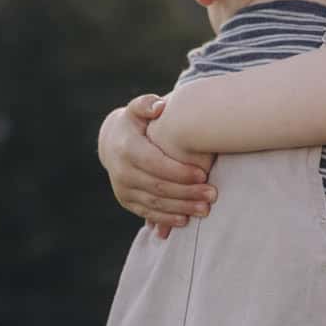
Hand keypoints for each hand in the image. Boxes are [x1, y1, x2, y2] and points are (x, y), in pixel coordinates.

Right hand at [98, 95, 215, 233]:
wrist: (112, 143)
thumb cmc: (136, 124)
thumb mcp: (137, 109)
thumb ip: (147, 104)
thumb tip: (159, 107)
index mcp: (127, 148)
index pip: (155, 163)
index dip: (179, 171)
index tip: (203, 174)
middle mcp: (122, 171)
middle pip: (158, 186)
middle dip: (187, 193)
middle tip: (212, 194)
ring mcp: (123, 188)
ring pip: (155, 203)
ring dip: (182, 208)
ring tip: (205, 209)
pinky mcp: (126, 201)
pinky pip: (148, 213)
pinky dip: (167, 218)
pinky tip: (186, 220)